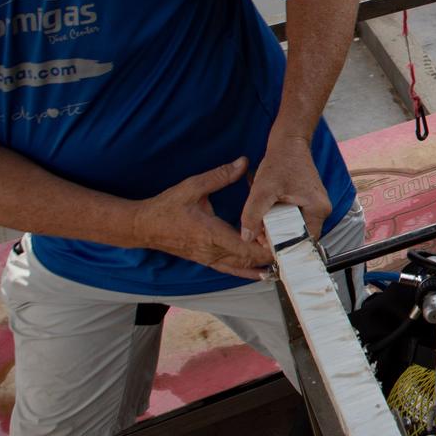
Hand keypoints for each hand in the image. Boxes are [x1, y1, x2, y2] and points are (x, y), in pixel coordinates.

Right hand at [132, 158, 273, 279]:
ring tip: (284, 260)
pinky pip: (230, 270)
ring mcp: (208, 258)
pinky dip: (248, 272)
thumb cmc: (166, 207)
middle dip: (270, 255)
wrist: (143, 226)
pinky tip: (262, 273)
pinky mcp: (206, 260)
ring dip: (262, 264)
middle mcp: (212, 251)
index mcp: (211, 234)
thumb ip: (220, 176)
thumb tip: (243, 162)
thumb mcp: (193, 187)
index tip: (284, 240)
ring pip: (241, 268)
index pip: (245, 247)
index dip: (266, 247)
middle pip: (248, 260)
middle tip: (292, 248)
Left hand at [241, 135, 331, 243]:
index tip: (264, 246)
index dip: (284, 246)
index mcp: (318, 210)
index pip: (305, 241)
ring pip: (296, 227)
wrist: (289, 142)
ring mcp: (316, 205)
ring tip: (260, 224)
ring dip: (279, 228)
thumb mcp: (262, 190)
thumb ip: (253, 215)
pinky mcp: (309, 201)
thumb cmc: (280, 163)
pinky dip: (281, 219)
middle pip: (300, 235)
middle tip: (258, 235)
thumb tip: (247, 238)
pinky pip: (296, 218)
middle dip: (279, 238)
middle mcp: (322, 210)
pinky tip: (268, 214)